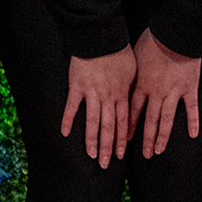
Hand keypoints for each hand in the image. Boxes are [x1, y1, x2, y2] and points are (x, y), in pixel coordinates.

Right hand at [61, 48, 136, 167]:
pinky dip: (68, 120)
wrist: (101, 37)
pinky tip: (65, 133)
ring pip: (93, 122)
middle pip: (109, 127)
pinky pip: (72, 107)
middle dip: (108, 148)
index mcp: (121, 94)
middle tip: (106, 164)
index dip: (122, 140)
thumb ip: (132, 87)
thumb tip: (136, 98)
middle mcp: (107, 97)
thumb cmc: (119, 51)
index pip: (123, 123)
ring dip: (92, 140)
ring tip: (91, 155)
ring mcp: (91, 93)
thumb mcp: (133, 70)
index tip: (120, 155)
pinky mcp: (76, 86)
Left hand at [131, 30, 201, 158]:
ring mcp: (174, 92)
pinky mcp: (190, 88)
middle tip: (145, 154)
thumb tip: (121, 80)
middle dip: (146, 139)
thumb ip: (131, 73)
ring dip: (162, 137)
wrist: (175, 34)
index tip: (124, 141)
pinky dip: (193, 122)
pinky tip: (193, 136)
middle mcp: (157, 92)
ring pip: (167, 119)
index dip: (128, 127)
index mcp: (142, 84)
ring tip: (159, 151)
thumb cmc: (152, 41)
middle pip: (150, 120)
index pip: (133, 111)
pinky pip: (192, 109)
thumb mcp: (134, 56)